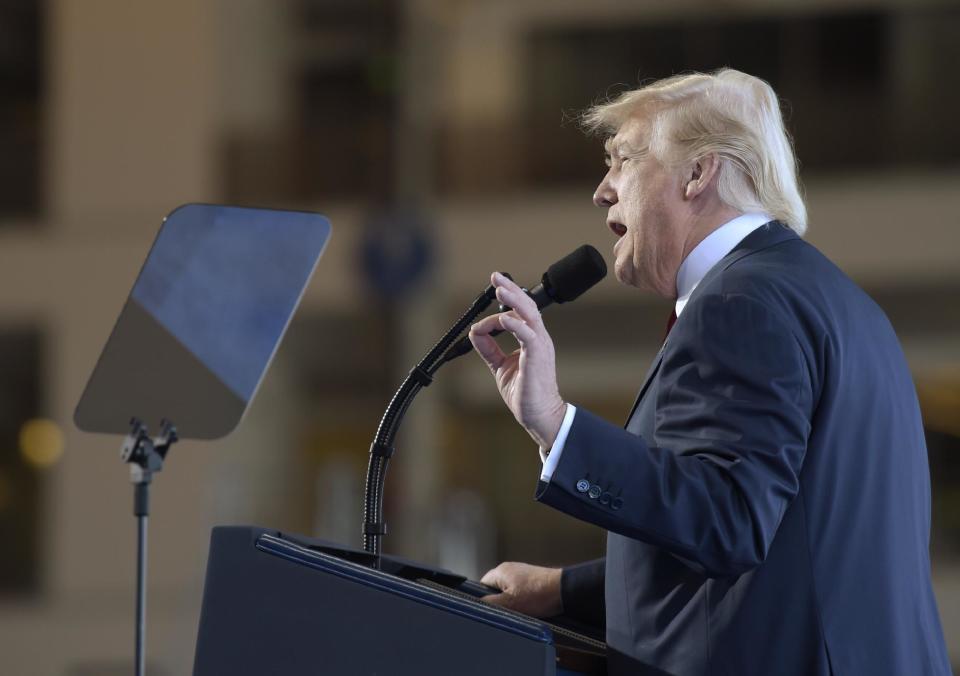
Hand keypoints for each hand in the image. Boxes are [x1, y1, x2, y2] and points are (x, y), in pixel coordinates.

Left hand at [468, 272, 565, 448]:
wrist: (539, 414)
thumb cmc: (524, 392)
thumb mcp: (500, 365)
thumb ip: (489, 348)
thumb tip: (475, 331)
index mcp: (531, 339)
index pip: (520, 312)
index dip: (505, 302)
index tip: (492, 294)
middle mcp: (538, 338)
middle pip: (527, 306)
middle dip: (511, 290)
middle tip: (496, 277)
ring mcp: (540, 346)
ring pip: (529, 314)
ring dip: (514, 300)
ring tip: (500, 290)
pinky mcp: (538, 356)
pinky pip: (528, 334)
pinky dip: (515, 324)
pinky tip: (502, 319)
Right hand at [480, 562, 562, 617]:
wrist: (564, 589)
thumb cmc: (538, 594)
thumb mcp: (510, 603)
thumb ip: (490, 603)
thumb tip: (476, 605)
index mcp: (500, 571)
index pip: (481, 586)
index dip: (482, 599)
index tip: (488, 610)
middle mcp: (509, 569)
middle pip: (494, 589)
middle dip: (499, 602)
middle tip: (506, 612)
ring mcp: (521, 573)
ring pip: (507, 592)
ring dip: (511, 602)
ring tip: (519, 609)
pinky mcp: (531, 579)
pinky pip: (519, 591)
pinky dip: (521, 600)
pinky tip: (528, 606)